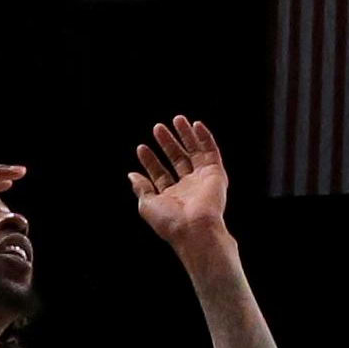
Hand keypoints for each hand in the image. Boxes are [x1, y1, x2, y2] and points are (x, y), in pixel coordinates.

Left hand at [127, 117, 230, 247]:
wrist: (195, 228)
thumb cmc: (170, 222)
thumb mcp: (147, 205)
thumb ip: (141, 188)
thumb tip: (132, 176)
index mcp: (172, 197)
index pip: (160, 174)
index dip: (150, 161)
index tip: (142, 148)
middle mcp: (188, 187)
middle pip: (177, 160)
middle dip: (168, 143)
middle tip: (158, 128)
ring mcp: (203, 180)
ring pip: (195, 152)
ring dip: (186, 135)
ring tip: (177, 119)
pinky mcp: (216, 174)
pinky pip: (211, 151)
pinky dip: (205, 138)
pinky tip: (196, 125)